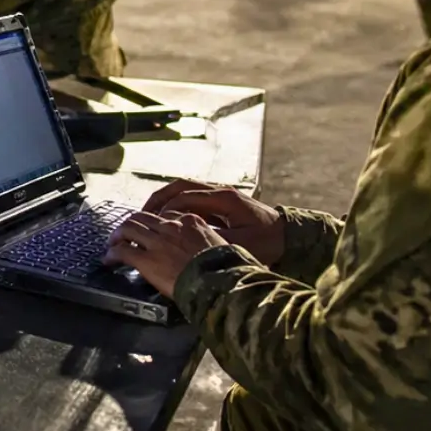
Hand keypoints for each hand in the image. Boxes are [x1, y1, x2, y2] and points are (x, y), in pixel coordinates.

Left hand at [102, 209, 225, 296]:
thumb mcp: (223, 247)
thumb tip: (207, 250)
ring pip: (128, 228)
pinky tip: (109, 260)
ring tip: (112, 243)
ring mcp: (157, 242)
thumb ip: (208, 242)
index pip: (167, 214)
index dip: (156, 222)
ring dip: (117, 235)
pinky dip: (112, 254)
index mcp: (191, 222)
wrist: (220, 284)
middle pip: (142, 217)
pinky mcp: (146, 260)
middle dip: (131, 224)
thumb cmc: (226, 270)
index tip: (153, 229)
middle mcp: (171, 227)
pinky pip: (122, 251)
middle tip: (124, 233)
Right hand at [141, 179, 284, 264]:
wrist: (289, 235)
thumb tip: (187, 240)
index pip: (186, 196)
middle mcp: (220, 191)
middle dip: (158, 199)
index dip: (167, 209)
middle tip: (141, 215)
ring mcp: (219, 193)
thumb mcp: (242, 245)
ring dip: (165, 199)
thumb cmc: (268, 242)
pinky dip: (175, 204)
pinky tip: (168, 218)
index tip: (154, 223)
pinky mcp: (220, 201)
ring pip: (183, 188)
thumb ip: (214, 240)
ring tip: (149, 215)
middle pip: (180, 186)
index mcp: (224, 198)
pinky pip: (191, 196)